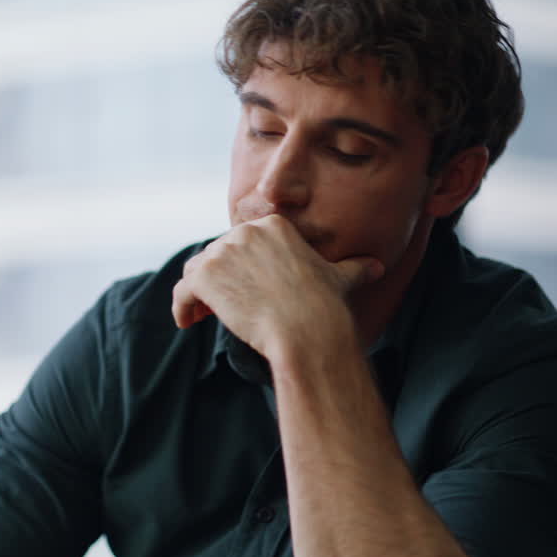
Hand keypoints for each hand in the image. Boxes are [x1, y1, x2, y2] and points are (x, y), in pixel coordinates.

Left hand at [171, 214, 381, 360]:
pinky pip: (181, 290)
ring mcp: (223, 251)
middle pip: (217, 255)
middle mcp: (245, 231)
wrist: (307, 331)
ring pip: (197, 271)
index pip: (242, 243)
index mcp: (273, 225)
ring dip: (197, 293)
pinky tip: (186, 323)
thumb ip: (353, 268)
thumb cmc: (325, 308)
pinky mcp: (205, 276)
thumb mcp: (340, 280)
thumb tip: (377, 266)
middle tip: (220, 308)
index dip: (238, 267)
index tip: (242, 291)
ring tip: (203, 316)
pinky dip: (179, 306)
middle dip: (217, 280)